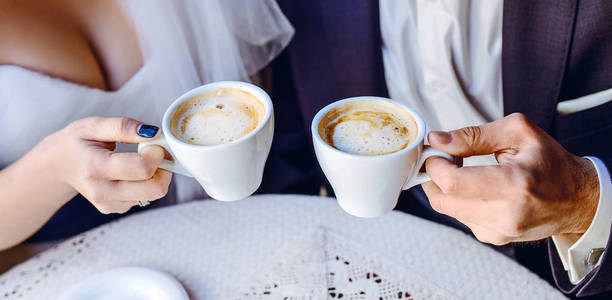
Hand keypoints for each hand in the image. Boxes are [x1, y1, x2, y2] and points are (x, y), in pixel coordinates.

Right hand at [38, 117, 171, 213]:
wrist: (56, 167)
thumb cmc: (76, 143)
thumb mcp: (93, 125)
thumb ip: (123, 127)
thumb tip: (153, 133)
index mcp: (95, 167)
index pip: (142, 168)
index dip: (157, 154)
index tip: (153, 143)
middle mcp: (102, 191)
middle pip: (154, 189)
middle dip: (164, 168)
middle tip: (155, 152)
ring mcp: (108, 204)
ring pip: (153, 194)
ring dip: (156, 175)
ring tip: (140, 160)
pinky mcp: (115, 208)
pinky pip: (145, 198)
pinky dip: (146, 183)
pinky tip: (132, 172)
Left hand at [422, 113, 599, 244]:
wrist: (577, 200)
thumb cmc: (551, 164)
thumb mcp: (518, 133)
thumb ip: (473, 136)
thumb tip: (438, 140)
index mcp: (514, 185)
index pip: (453, 183)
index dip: (435, 165)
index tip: (437, 151)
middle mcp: (505, 215)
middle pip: (442, 199)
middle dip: (433, 175)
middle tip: (446, 158)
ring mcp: (498, 231)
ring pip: (446, 208)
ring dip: (444, 186)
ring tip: (462, 168)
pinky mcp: (492, 238)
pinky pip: (458, 216)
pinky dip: (457, 199)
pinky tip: (473, 186)